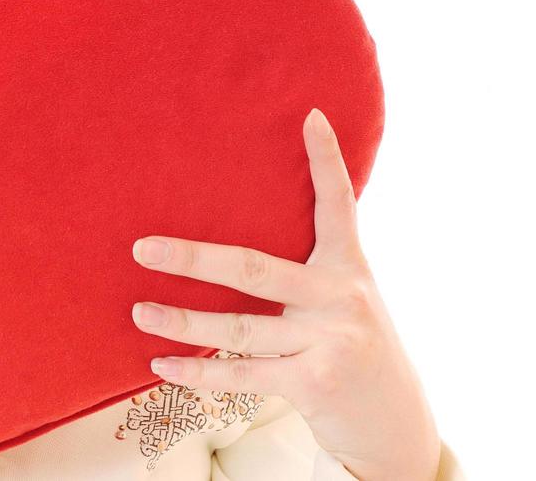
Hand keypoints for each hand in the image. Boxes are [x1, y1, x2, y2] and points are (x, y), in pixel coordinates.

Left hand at [129, 108, 441, 480]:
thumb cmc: (349, 346)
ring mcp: (329, 341)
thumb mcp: (342, 297)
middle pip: (255, 268)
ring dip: (183, 322)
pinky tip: (162, 363)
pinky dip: (199, 370)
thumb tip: (235, 240)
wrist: (395, 420)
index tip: (309, 116)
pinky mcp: (315, 383)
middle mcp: (339, 296)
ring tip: (140, 312)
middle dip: (194, 259)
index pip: (338, 204)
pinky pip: (244, 375)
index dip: (325, 160)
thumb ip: (305, 268)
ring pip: (240, 327)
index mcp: (347, 265)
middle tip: (142, 248)